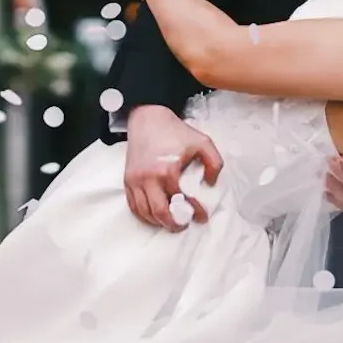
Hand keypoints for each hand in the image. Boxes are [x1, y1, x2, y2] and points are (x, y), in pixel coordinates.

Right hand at [122, 104, 222, 230]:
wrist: (147, 118)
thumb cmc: (175, 131)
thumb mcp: (202, 142)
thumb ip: (214, 163)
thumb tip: (210, 183)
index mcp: (166, 170)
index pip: (181, 199)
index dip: (193, 211)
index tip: (202, 217)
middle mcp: (147, 178)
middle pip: (159, 212)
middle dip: (173, 223)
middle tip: (184, 224)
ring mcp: (134, 180)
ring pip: (144, 212)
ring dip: (158, 221)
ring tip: (171, 221)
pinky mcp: (127, 180)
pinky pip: (133, 206)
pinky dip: (144, 215)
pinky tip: (155, 216)